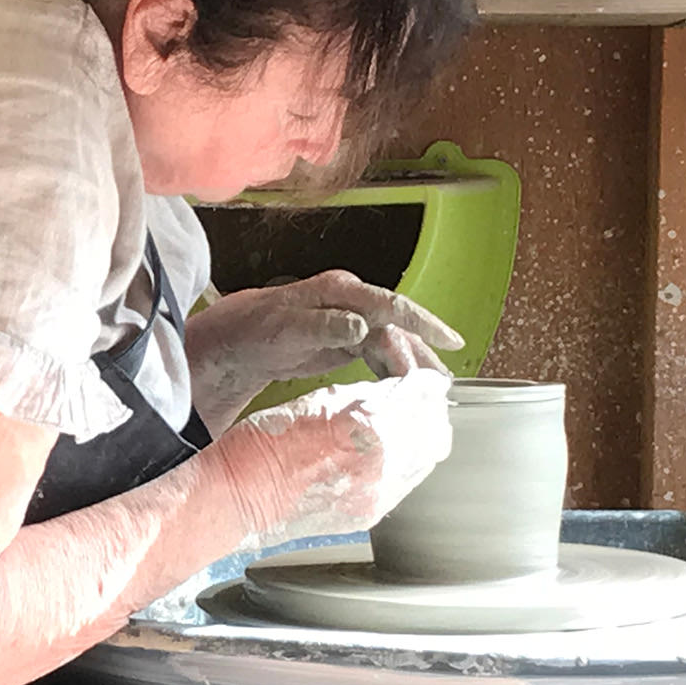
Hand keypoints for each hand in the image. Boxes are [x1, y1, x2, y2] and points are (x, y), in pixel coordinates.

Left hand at [185, 270, 463, 431]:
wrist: (237, 338)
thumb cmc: (257, 329)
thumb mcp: (286, 328)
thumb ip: (324, 326)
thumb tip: (360, 325)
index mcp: (341, 292)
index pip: (391, 306)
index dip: (422, 323)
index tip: (448, 340)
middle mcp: (352, 303)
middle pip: (398, 327)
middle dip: (424, 353)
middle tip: (444, 384)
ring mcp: (351, 322)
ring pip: (392, 343)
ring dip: (413, 365)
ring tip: (435, 392)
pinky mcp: (347, 342)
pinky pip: (379, 356)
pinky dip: (394, 371)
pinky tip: (406, 389)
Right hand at [214, 367, 453, 542]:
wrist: (238, 498)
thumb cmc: (263, 446)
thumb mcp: (319, 400)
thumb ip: (367, 395)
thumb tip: (401, 388)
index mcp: (369, 431)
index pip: (423, 400)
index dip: (423, 384)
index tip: (417, 377)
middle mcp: (381, 470)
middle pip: (436, 434)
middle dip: (430, 412)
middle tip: (415, 397)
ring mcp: (376, 498)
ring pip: (425, 461)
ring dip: (420, 438)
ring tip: (400, 423)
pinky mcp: (367, 515)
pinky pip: (404, 484)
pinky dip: (404, 463)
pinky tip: (383, 451)